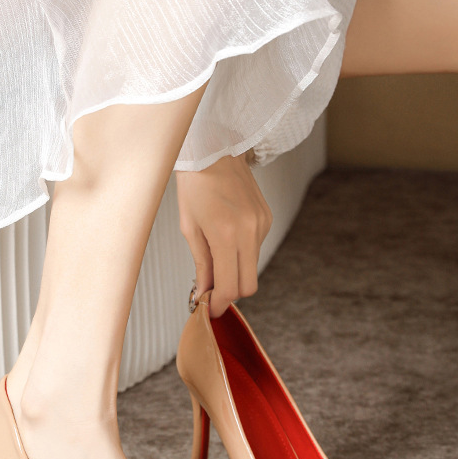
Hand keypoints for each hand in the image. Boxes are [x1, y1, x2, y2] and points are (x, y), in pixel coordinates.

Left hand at [176, 152, 272, 318]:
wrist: (214, 150)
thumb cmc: (195, 185)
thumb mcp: (190, 227)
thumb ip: (201, 263)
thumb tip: (205, 291)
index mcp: (226, 234)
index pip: (229, 286)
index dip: (219, 303)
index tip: (209, 309)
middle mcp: (250, 230)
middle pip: (248, 285)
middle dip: (230, 293)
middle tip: (211, 291)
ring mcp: (262, 223)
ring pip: (252, 267)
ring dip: (234, 270)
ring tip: (214, 254)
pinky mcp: (267, 218)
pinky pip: (255, 248)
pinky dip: (241, 252)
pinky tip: (226, 235)